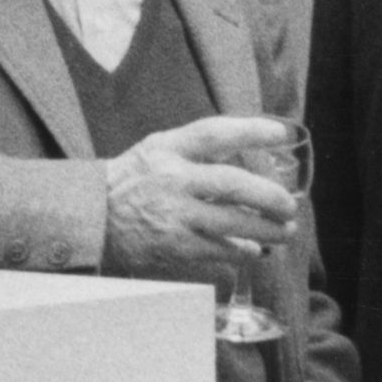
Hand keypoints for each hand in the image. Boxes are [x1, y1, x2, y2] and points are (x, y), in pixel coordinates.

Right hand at [103, 114, 298, 279]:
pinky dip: (241, 251)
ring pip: (231, 222)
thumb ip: (196, 150)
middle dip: (268, 195)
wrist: (92, 218)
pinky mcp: (174, 245)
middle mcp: (171, 179)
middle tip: (290, 204)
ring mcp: (173, 215)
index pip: (214, 133)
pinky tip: (254, 250)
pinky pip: (218, 249)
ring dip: (265, 229)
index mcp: (168, 149)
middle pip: (231, 183)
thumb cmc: (132, 181)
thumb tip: (248, 154)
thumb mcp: (156, 150)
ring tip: (285, 231)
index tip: (282, 132)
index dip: (251, 131)